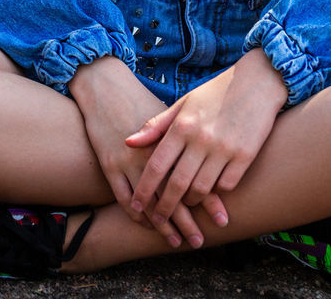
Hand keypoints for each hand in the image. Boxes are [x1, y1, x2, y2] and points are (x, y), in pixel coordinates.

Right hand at [69, 56, 227, 249]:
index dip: (209, 199)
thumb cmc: (143, 101)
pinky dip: (136, 216)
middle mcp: (153, 152)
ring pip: (150, 202)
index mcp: (173, 138)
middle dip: (188, 220)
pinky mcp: (110, 165)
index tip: (223, 218)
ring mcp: (129, 160)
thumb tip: (217, 155)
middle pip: (174, 194)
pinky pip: (124, 199)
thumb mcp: (172, 113)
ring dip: (164, 225)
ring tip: (177, 242)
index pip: (195, 174)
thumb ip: (191, 137)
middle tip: (201, 241)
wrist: (108, 88)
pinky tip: (147, 227)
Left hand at [125, 49, 287, 233]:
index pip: (156, 165)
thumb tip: (128, 142)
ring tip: (186, 203)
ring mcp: (224, 148)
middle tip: (158, 220)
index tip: (137, 206)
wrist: (258, 81)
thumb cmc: (216, 92)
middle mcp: (201, 138)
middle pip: (177, 184)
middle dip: (164, 207)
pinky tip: (212, 192)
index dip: (144, 190)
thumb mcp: (184, 103)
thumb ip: (157, 125)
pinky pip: (226, 185)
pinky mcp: (245, 155)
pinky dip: (217, 192)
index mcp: (182, 125)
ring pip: (201, 189)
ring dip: (191, 201)